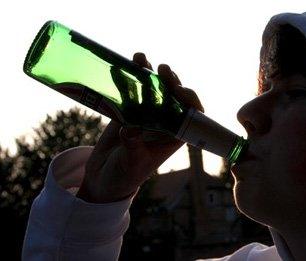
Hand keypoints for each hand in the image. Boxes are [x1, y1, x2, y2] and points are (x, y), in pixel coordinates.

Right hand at [76, 52, 203, 202]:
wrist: (104, 177)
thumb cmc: (125, 175)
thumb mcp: (133, 163)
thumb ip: (134, 146)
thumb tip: (131, 129)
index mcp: (175, 135)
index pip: (191, 113)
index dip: (189, 99)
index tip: (179, 90)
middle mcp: (164, 122)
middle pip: (173, 96)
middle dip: (170, 81)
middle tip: (162, 69)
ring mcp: (146, 114)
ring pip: (152, 89)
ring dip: (148, 73)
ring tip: (141, 58)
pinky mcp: (127, 110)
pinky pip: (130, 90)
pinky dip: (127, 78)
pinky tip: (122, 65)